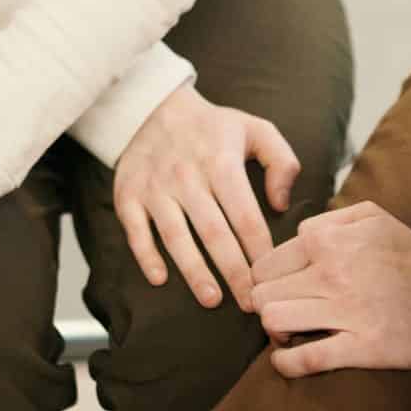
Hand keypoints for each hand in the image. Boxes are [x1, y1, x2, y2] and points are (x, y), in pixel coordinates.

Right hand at [113, 83, 299, 313]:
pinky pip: (135, 230)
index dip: (260, 250)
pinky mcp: (128, 194)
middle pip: (213, 233)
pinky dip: (145, 256)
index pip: (245, 216)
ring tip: (212, 300)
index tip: (272, 276)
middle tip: (251, 303)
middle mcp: (186, 176)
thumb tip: (280, 204)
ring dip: (194, 271)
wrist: (153, 107)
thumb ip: (282, 162)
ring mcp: (154, 187)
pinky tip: (160, 279)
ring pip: (176, 236)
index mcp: (221, 161)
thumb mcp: (256, 129)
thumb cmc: (212, 127)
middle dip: (234, 272)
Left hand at [253, 202, 410, 376]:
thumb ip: (329, 219)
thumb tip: (299, 235)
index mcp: (327, 240)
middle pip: (261, 293)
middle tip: (280, 313)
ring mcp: (345, 311)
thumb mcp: (372, 216)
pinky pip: (305, 359)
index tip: (279, 291)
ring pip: (273, 321)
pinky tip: (288, 361)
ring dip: (273, 332)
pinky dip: (286, 364)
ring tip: (288, 335)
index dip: (266, 280)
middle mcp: (329, 273)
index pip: (265, 263)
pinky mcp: (362, 347)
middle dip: (264, 304)